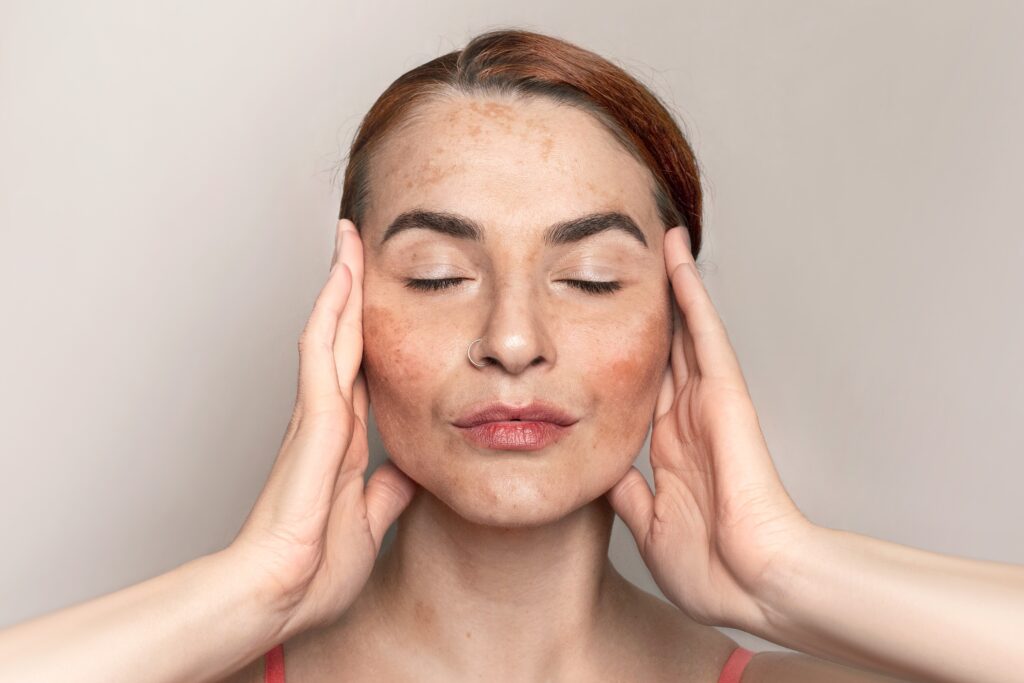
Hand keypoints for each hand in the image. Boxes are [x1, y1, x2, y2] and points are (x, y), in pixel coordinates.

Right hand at [227, 219, 416, 635]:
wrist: (281, 595)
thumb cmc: (313, 567)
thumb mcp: (370, 520)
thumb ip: (387, 492)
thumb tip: (410, 471)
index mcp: (344, 439)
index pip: (360, 367)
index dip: (366, 329)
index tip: (376, 298)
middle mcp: (328, 418)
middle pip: (345, 337)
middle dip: (352, 289)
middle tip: (357, 243)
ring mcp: (318, 415)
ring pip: (332, 332)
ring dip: (342, 285)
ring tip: (350, 240)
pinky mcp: (314, 421)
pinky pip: (323, 352)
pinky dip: (332, 312)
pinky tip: (341, 278)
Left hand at [606, 226, 813, 630]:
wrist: (753, 586)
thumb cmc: (712, 570)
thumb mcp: (649, 526)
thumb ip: (628, 495)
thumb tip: (602, 471)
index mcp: (670, 448)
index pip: (642, 385)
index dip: (623, 353)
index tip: (599, 325)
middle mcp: (688, 418)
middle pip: (662, 347)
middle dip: (645, 308)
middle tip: (622, 262)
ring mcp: (709, 403)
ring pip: (684, 328)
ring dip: (670, 284)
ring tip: (654, 238)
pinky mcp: (727, 395)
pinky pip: (704, 334)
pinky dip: (690, 295)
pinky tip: (675, 258)